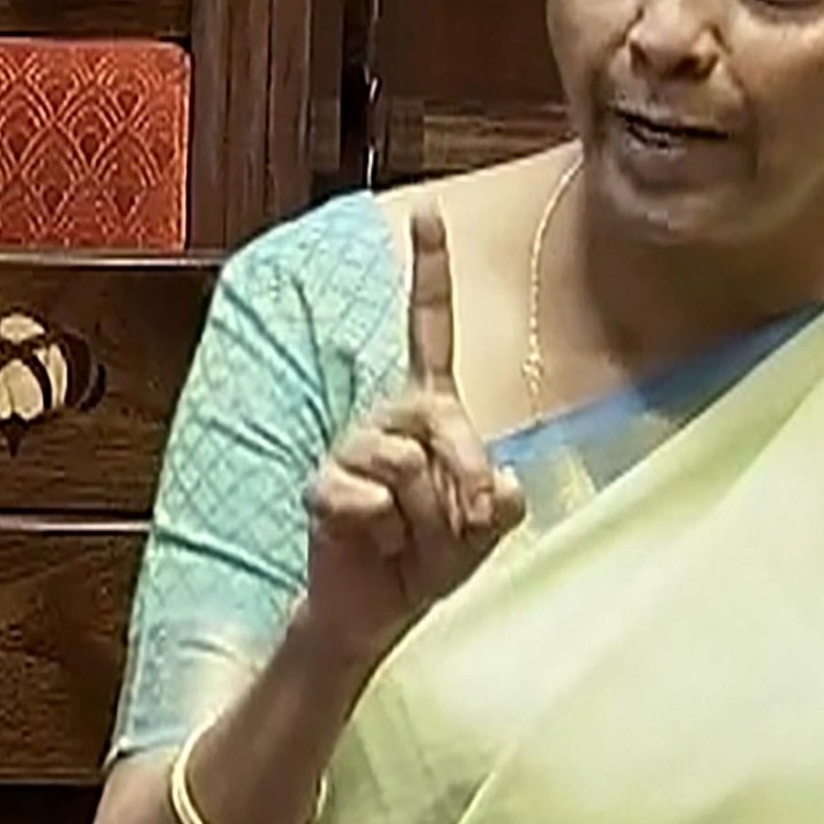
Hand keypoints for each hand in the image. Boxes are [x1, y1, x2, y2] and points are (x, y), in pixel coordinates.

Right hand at [293, 199, 524, 674]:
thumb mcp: (483, 533)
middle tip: (463, 523)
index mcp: (429, 411)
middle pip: (441, 419)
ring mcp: (350, 450)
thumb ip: (501, 506)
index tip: (427, 212)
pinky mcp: (322, 487)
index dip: (428, 273)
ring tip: (407, 539)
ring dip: (426, 521)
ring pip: (408, 467)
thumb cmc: (428, 559)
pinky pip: (371, 502)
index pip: (429, 331)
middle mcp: (387, 419)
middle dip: (464, 476)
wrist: (374, 610)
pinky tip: (371, 544)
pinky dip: (386, 536)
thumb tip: (500, 484)